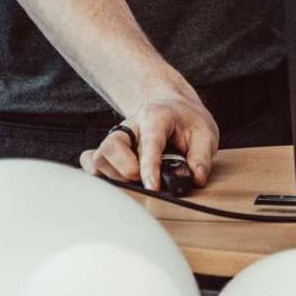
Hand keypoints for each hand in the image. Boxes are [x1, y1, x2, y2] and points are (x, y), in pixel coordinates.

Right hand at [79, 83, 219, 191]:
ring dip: (115, 177)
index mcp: (156, 116)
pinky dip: (98, 175)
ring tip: (136, 181)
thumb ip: (202, 156)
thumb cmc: (187, 121)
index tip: (152, 187)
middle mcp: (131, 125)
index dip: (149, 167)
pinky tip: (114, 179)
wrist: (172, 107)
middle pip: (112, 146)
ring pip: (99, 158)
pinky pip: (90, 161)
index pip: (149, 142)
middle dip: (126, 171)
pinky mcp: (109, 149)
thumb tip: (195, 179)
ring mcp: (117, 137)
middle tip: (144, 181)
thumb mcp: (206, 132)